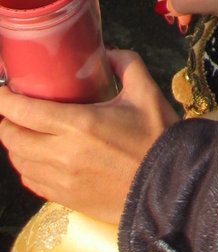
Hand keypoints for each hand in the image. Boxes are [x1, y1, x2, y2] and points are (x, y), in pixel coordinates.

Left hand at [0, 50, 177, 224]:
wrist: (167, 186)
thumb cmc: (157, 137)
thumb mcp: (146, 93)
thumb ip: (127, 65)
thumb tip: (109, 53)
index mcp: (79, 125)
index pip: (25, 112)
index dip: (4, 100)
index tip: (0, 89)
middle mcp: (62, 154)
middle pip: (12, 138)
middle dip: (5, 120)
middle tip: (11, 107)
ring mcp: (60, 180)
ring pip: (18, 161)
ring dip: (14, 143)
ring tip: (23, 129)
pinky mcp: (64, 197)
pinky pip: (30, 180)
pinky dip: (26, 165)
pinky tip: (35, 155)